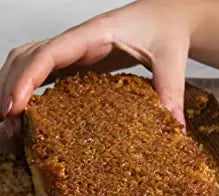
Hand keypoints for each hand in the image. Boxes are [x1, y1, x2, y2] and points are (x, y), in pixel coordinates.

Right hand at [0, 0, 203, 135]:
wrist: (168, 19)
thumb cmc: (166, 31)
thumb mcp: (171, 61)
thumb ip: (171, 92)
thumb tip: (176, 128)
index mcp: (93, 36)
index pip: (48, 54)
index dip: (27, 79)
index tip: (15, 106)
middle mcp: (76, 41)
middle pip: (25, 57)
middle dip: (8, 87)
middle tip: (6, 124)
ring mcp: (74, 51)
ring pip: (27, 62)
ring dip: (11, 87)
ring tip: (9, 123)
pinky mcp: (78, 62)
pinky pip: (43, 72)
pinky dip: (28, 89)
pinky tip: (27, 112)